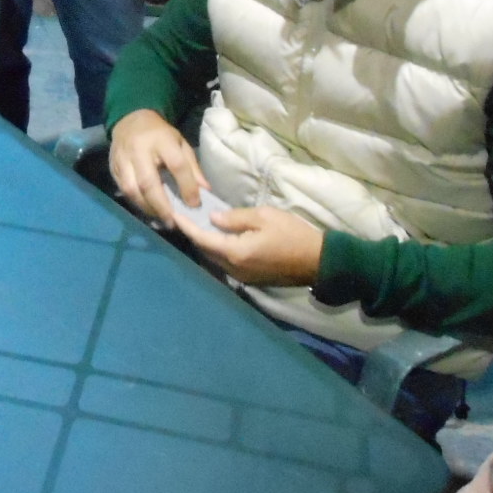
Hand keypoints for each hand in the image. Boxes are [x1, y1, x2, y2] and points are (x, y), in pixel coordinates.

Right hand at [109, 109, 208, 227]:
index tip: (194, 204)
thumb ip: (192, 168)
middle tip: (173, 222)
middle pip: (148, 182)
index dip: (186, 186)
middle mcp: (139, 150)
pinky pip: (123, 190)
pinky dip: (136, 203)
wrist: (130, 120)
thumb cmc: (160, 135)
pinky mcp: (113, 168)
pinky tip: (148, 209)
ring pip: (132, 189)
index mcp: (162, 140)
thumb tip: (205, 192)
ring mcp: (123, 159)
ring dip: (147, 208)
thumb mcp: (180, 144)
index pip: (176, 165)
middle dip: (161, 206)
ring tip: (160, 218)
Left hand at [170, 204, 324, 285]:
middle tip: (184, 216)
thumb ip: (235, 218)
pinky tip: (217, 237)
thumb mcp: (264, 217)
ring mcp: (242, 276)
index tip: (174, 213)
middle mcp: (234, 268)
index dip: (187, 226)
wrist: (318, 261)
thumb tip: (213, 218)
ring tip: (197, 224)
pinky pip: (226, 263)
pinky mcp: (250, 278)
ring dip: (205, 243)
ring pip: (215, 258)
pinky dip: (218, 250)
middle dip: (193, 234)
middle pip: (205, 251)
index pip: (202, 239)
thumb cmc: (292, 234)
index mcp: (235, 252)